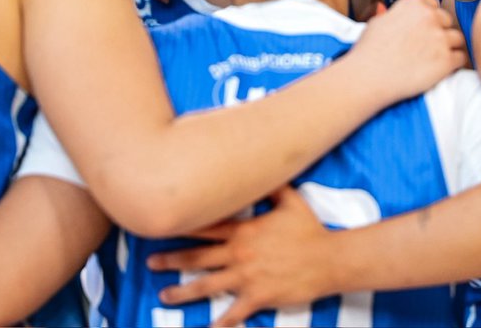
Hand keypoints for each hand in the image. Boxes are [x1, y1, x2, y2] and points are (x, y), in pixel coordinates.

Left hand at [149, 187, 334, 326]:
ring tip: (164, 296)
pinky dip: (217, 323)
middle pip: (197, 257)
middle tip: (150, 262)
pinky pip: (232, 314)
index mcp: (244, 230)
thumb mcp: (291, 201)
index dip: (182, 227)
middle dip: (171, 259)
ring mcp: (246, 277)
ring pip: (206, 285)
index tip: (162, 226)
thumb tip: (263, 169)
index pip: (206, 227)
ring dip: (183, 292)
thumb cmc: (310, 230)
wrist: (330, 259)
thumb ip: (272, 186)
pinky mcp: (257, 297)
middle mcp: (239, 253)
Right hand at [355, 0, 467, 99]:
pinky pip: (461, 58)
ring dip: (449, 47)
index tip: (425, 28)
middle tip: (429, 46)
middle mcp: (429, 16)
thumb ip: (394, 14)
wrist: (368, 76)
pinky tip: (444, 69)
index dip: (430, 17)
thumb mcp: (378, 22)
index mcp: (413, 3)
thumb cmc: (369, 51)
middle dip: (440, 32)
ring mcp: (439, 38)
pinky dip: (455, 64)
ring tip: (437, 58)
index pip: (433, 4)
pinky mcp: (446, 60)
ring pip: (457, 39)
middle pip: (447, 21)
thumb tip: (391, 11)